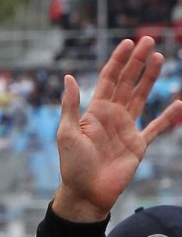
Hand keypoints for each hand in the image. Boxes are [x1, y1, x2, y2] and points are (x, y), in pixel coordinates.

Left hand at [54, 36, 181, 221]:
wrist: (86, 195)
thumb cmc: (73, 167)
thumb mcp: (67, 134)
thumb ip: (70, 106)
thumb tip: (68, 77)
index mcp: (95, 112)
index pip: (108, 79)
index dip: (118, 61)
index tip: (128, 43)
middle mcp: (112, 116)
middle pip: (127, 82)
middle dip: (137, 61)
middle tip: (148, 40)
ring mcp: (126, 130)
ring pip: (141, 97)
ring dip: (150, 78)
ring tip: (159, 57)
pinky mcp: (137, 146)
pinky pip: (156, 128)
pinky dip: (167, 117)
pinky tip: (178, 104)